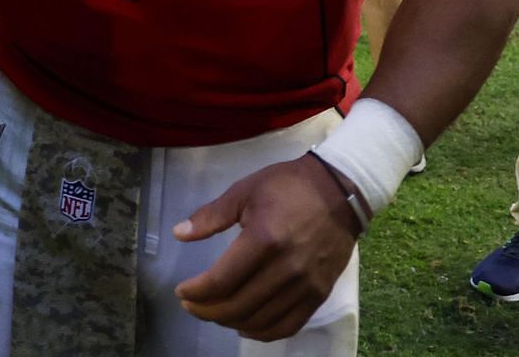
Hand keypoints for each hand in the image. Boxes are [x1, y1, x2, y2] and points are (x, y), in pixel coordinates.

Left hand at [172, 154, 360, 340]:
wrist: (340, 189)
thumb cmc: (288, 185)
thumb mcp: (245, 190)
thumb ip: (211, 215)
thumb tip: (179, 233)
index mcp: (264, 239)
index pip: (222, 281)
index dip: (196, 292)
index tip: (181, 291)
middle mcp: (285, 268)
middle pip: (237, 306)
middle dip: (207, 310)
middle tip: (192, 304)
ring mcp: (305, 285)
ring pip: (259, 320)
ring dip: (230, 321)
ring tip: (214, 311)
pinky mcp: (319, 294)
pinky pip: (287, 326)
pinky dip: (261, 331)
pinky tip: (245, 324)